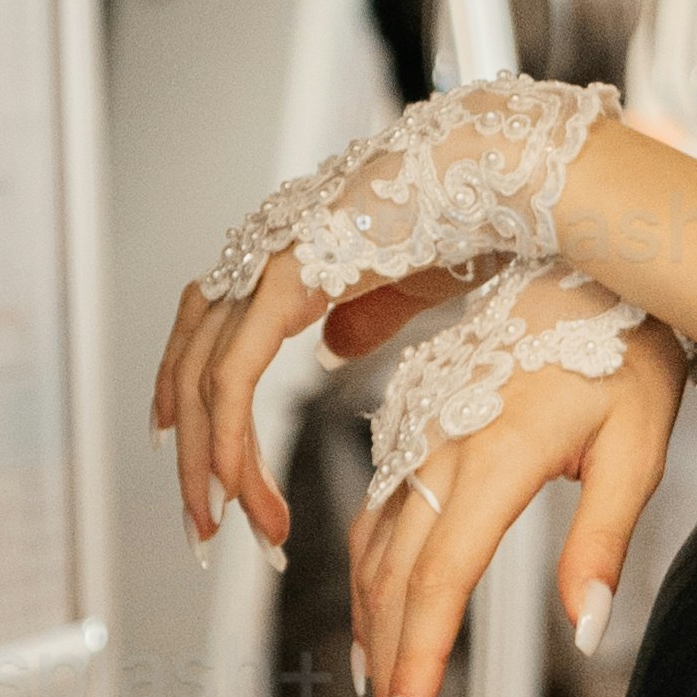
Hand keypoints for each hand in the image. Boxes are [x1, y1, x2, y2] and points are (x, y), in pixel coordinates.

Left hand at [152, 77, 621, 545]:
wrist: (502, 173)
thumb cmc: (476, 213)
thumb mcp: (411, 282)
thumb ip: (366, 313)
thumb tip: (338, 341)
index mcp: (293, 252)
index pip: (216, 334)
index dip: (203, 399)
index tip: (216, 464)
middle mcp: (269, 252)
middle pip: (193, 361)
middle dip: (194, 449)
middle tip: (206, 518)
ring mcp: (271, 261)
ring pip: (202, 377)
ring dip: (209, 460)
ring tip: (227, 523)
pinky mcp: (289, 279)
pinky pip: (234, 375)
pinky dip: (231, 439)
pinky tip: (245, 489)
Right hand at [342, 295, 689, 696]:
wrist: (591, 260)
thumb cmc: (625, 348)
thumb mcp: (638, 445)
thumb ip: (606, 540)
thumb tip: (584, 628)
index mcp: (496, 453)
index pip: (438, 583)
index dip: (416, 669)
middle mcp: (442, 446)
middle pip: (393, 583)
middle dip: (390, 679)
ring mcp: (421, 436)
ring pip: (375, 552)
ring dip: (375, 636)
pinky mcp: (418, 430)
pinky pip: (380, 517)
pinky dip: (373, 581)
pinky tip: (382, 626)